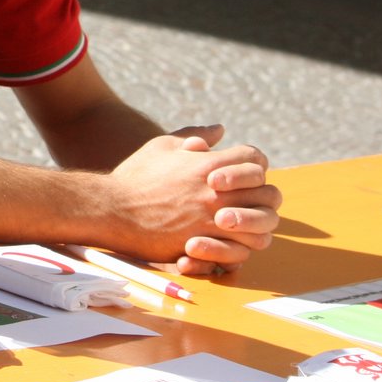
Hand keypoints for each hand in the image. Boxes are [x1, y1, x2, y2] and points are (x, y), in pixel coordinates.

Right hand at [102, 125, 280, 272]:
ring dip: (258, 225)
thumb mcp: (163, 146)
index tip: (248, 174)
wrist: (112, 209)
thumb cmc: (135, 176)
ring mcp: (212, 220)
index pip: (255, 159)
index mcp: (209, 164)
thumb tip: (220, 129)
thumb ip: (194, 134)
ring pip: (263, 227)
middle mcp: (216, 192)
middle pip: (268, 193)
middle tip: (252, 201)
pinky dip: (242, 248)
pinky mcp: (204, 244)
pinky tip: (231, 242)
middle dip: (264, 196)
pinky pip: (242, 251)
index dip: (256, 165)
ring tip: (245, 225)